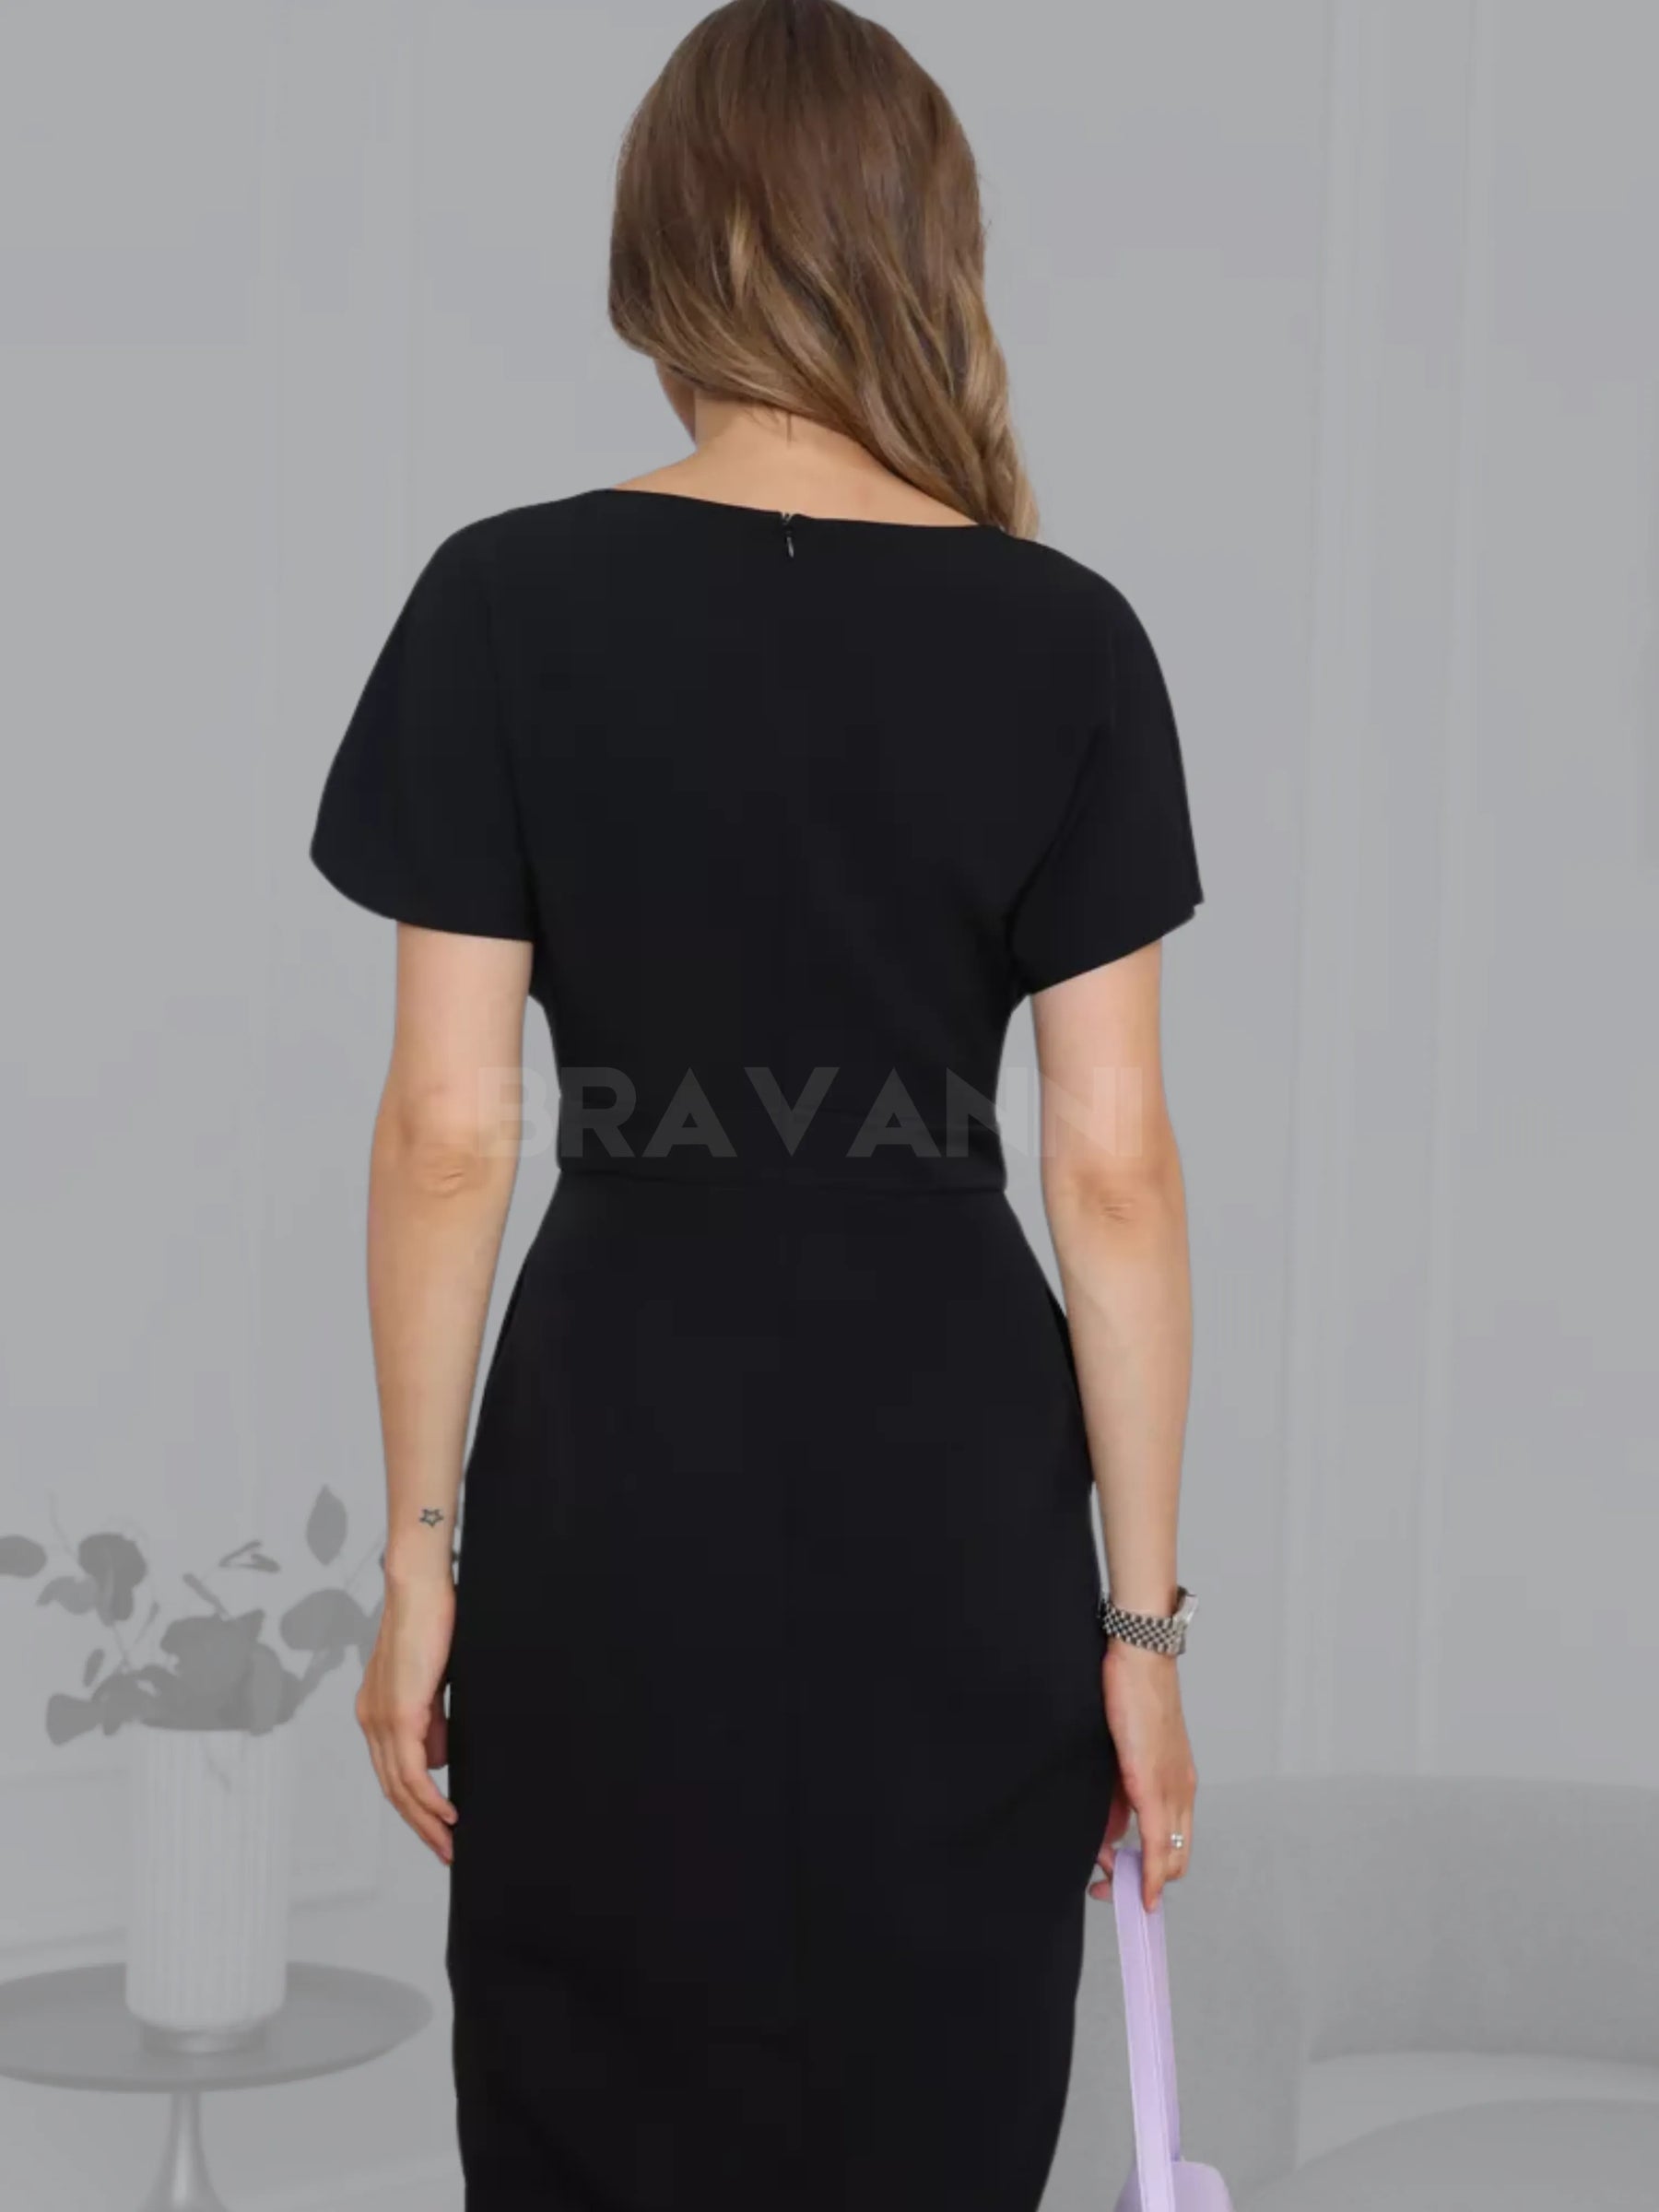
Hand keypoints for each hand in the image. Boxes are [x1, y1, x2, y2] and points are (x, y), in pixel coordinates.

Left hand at [356, 1569, 457, 1863]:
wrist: (420, 1589)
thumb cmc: (430, 1624)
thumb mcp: (432, 1684)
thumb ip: (431, 1722)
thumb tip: (438, 1759)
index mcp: (376, 1713)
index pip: (392, 1773)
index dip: (414, 1806)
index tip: (437, 1829)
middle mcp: (371, 1720)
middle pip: (391, 1790)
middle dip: (419, 1825)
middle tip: (445, 1851)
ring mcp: (381, 1719)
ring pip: (399, 1787)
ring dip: (425, 1819)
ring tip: (450, 1840)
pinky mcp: (399, 1713)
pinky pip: (411, 1770)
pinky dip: (429, 1797)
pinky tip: (447, 1812)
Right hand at [1089, 1641, 1196, 1911]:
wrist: (1140, 1659)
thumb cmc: (1131, 1698)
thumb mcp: (1127, 1754)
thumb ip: (1121, 1796)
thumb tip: (1113, 1834)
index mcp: (1178, 1783)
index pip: (1176, 1845)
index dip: (1154, 1874)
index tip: (1131, 1888)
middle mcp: (1182, 1792)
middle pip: (1176, 1860)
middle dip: (1144, 1883)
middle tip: (1111, 1888)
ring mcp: (1172, 1789)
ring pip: (1168, 1857)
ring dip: (1138, 1879)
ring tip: (1107, 1879)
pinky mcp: (1152, 1783)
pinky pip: (1157, 1841)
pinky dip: (1149, 1873)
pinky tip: (1139, 1890)